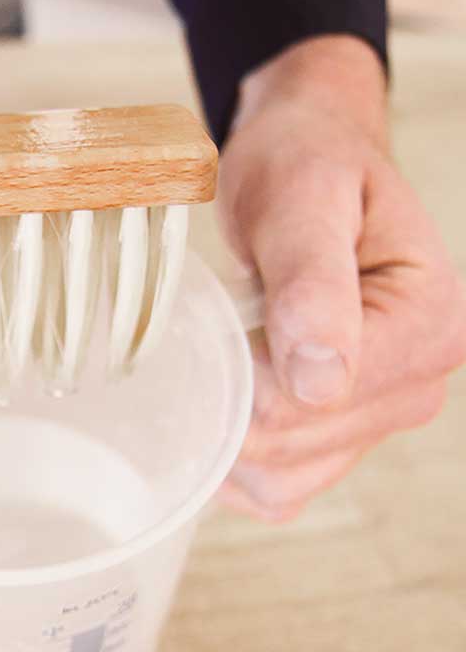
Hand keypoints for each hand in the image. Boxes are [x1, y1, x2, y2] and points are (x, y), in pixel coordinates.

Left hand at [217, 35, 465, 520]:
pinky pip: (279, 488)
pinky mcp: (344, 438)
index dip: (242, 373)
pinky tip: (228, 403)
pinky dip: (237, 461)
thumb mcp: (302, 199)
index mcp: (430, 327)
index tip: (228, 322)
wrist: (309, 163)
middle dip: (230, 402)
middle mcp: (418, 384)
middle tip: (221, 333)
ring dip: (228, 437)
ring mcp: (382, 418)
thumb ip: (312, 283)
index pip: (307, 402)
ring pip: (281, 480)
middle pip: (289, 447)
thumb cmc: (306, 167)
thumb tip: (321, 381)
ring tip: (227, 361)